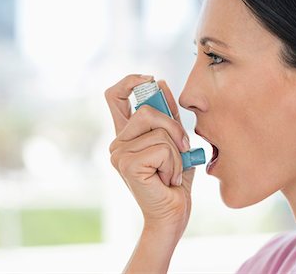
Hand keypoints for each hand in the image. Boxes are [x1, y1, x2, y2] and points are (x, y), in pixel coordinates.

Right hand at [105, 74, 194, 235]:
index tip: (149, 80)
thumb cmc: (174, 181)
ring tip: (171, 172)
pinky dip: (174, 164)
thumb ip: (168, 116)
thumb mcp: (175, 142)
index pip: (114, 96)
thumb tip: (160, 83)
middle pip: (146, 109)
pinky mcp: (127, 164)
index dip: (129, 81)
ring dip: (176, 152)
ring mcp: (119, 153)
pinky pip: (162, 147)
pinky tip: (167, 179)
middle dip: (173, 127)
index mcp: (127, 135)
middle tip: (182, 150)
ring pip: (159, 131)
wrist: (172, 215)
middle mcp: (117, 142)